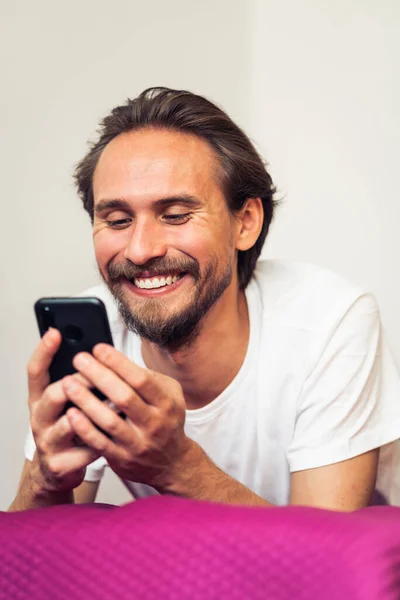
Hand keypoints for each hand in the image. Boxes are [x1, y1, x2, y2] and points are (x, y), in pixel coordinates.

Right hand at [27, 328, 100, 493]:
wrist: (57, 470)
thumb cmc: (68, 427)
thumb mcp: (67, 401)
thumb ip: (77, 381)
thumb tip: (98, 351)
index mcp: (39, 399)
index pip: (35, 371)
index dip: (44, 351)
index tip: (56, 332)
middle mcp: (39, 418)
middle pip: (52, 394)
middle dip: (77, 383)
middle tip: (97, 373)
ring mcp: (47, 442)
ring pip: (68, 424)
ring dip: (92, 413)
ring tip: (113, 404)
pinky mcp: (60, 464)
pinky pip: (84, 451)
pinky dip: (101, 442)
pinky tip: (116, 436)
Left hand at [62, 344, 190, 490]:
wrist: (172, 463)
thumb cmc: (165, 420)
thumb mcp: (169, 395)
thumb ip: (148, 378)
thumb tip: (117, 359)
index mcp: (166, 403)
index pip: (141, 380)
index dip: (118, 363)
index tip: (98, 349)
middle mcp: (154, 424)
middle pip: (124, 397)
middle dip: (99, 376)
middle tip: (79, 359)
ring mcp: (138, 444)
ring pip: (109, 421)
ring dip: (86, 401)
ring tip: (68, 383)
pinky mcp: (122, 459)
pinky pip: (100, 443)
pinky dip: (85, 428)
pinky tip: (71, 413)